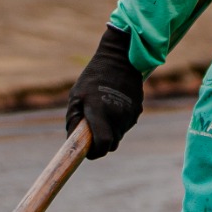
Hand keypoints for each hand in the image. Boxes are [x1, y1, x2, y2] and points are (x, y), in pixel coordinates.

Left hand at [67, 24, 145, 157]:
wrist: (120, 58)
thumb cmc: (93, 78)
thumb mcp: (76, 97)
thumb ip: (73, 121)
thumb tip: (74, 141)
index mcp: (101, 112)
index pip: (103, 144)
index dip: (95, 152)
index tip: (88, 151)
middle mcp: (118, 116)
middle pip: (112, 144)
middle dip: (102, 143)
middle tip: (92, 132)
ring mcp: (130, 114)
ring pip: (119, 135)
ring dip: (110, 131)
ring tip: (102, 113)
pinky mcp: (137, 110)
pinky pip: (126, 125)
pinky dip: (119, 123)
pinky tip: (113, 107)